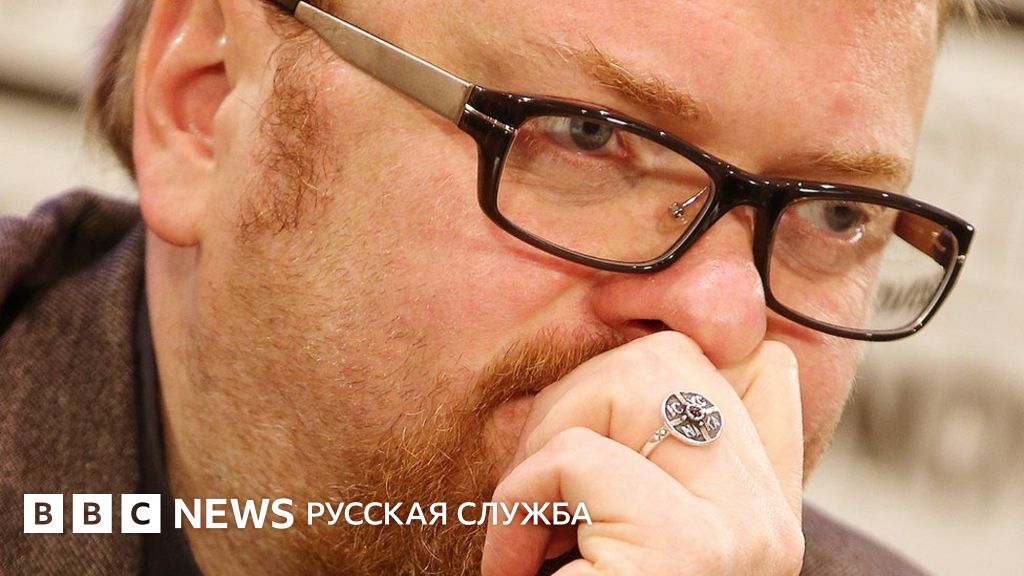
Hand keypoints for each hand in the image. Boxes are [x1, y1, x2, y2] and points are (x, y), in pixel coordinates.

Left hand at [481, 331, 804, 574]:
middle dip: (576, 402)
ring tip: (530, 531)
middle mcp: (771, 522)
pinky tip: (513, 566)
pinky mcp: (691, 553)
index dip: (667, 367)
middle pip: (672, 357)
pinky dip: (516, 504)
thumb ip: (647, 464)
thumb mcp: (619, 532)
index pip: (758, 370)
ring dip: (542, 449)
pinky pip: (575, 458)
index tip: (596, 427)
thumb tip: (637, 366)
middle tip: (542, 494)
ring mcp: (745, 536)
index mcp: (761, 514)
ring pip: (629, 380)